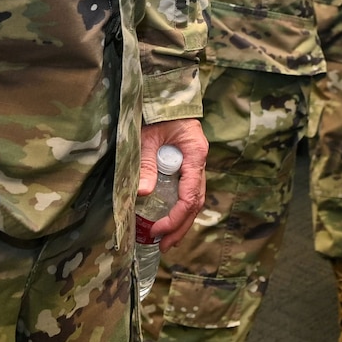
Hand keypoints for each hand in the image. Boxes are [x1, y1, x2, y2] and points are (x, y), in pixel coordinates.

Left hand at [138, 118, 207, 247]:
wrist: (165, 96)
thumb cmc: (157, 112)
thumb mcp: (148, 137)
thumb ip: (146, 163)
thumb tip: (142, 194)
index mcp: (195, 155)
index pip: (190, 196)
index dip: (175, 217)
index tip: (158, 230)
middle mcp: (199, 162)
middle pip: (196, 203)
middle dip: (181, 227)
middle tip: (163, 246)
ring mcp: (195, 164)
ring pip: (194, 200)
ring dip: (182, 222)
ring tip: (166, 241)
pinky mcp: (187, 164)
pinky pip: (187, 192)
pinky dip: (180, 209)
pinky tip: (169, 220)